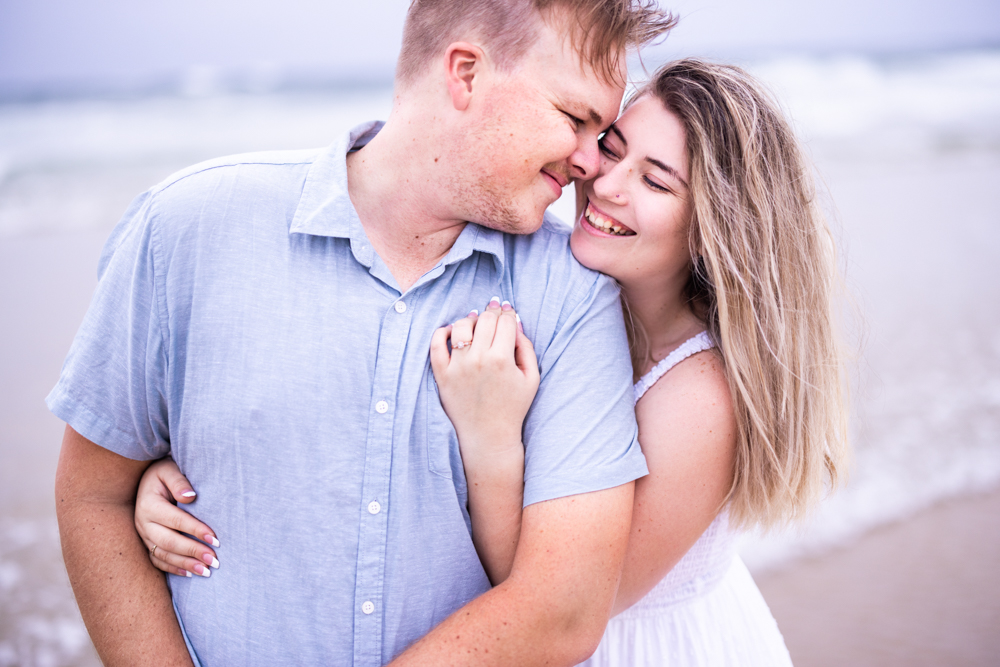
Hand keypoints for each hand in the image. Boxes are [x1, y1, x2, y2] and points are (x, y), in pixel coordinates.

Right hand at [134, 457, 219, 577]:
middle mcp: (143, 522)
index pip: (176, 520)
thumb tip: (190, 496)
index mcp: (149, 504)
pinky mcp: (146, 542)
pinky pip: (157, 560)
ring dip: (185, 564)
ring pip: (163, 554)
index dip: (196, 530)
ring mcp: (143, 535)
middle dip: (193, 552)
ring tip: (206, 571)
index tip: (216, 539)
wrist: (148, 478)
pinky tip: (190, 574)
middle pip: (169, 542)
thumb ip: (179, 481)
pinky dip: (173, 568)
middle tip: (214, 561)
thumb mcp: (169, 470)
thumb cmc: (164, 473)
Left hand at [430, 297, 539, 464]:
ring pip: (462, 326)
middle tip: (495, 313)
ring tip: (476, 322)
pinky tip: (452, 331)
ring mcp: (457, 366)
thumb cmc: (513, 407)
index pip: (505, 321)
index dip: (509, 313)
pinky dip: (443, 332)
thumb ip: (526, 348)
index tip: (509, 313)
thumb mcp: (531, 378)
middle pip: (485, 319)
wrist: (488, 436)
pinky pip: (437, 344)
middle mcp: (478, 359)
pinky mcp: (442, 374)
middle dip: (493, 312)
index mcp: (503, 359)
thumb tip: (516, 323)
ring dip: (471, 319)